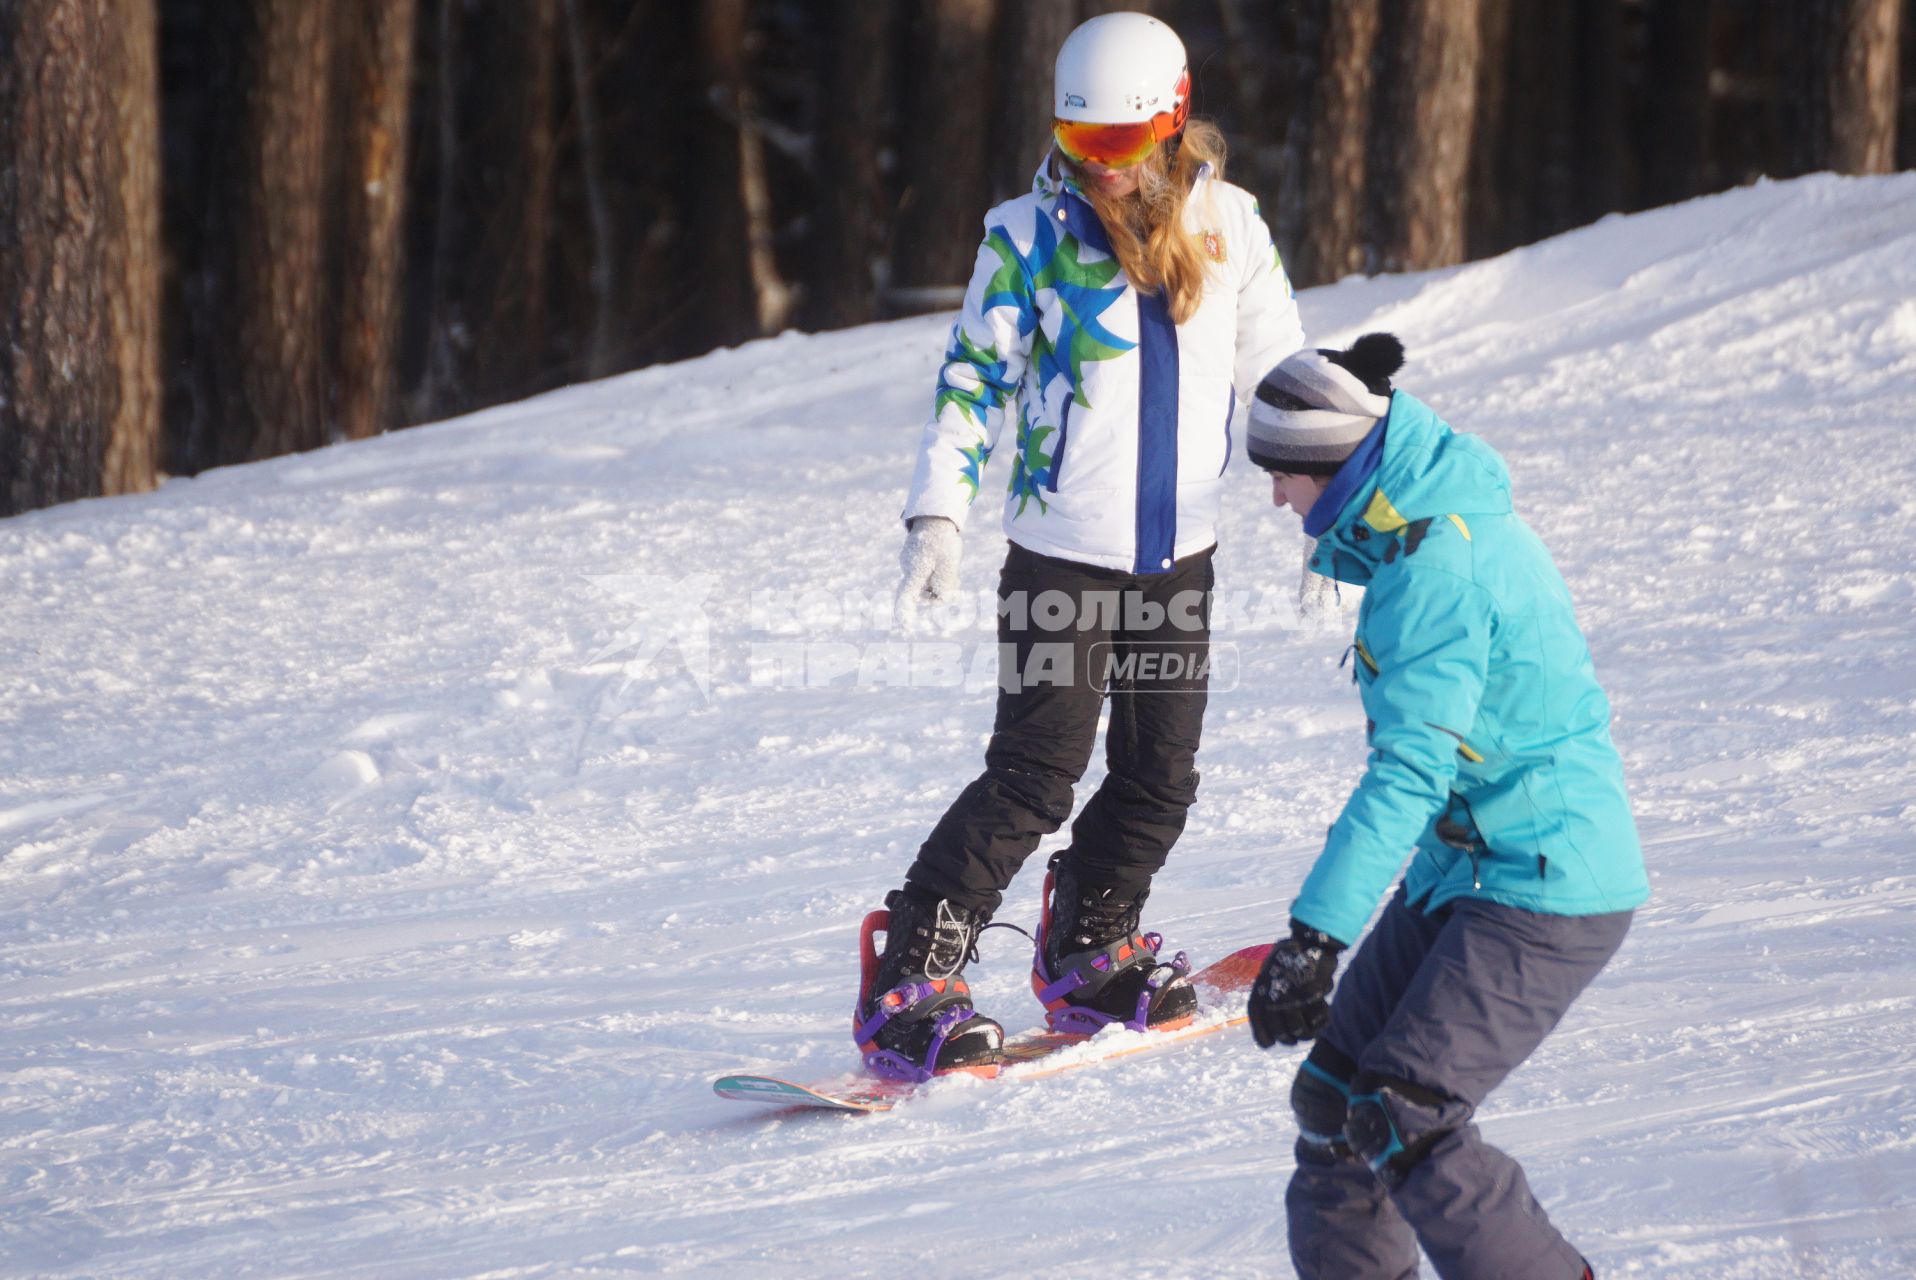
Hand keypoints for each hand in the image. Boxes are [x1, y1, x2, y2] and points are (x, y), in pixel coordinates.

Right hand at [894, 517, 961, 626]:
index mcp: (914, 572)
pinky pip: (925, 573)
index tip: (907, 626)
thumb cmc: (942, 541)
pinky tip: (946, 563)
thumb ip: (945, 585)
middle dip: (938, 593)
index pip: (905, 596)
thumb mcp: (949, 565)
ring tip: (952, 569)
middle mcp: (908, 569)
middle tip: (956, 590)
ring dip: (940, 582)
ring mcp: (909, 563)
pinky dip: (936, 573)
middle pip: (922, 592)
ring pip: (926, 582)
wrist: (935, 517)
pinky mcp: (914, 559)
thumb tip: (942, 599)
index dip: (904, 613)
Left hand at [1247, 922, 1343, 1047]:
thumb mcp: (1269, 975)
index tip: (1270, 1044)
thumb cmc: (1288, 960)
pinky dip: (1321, 1022)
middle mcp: (1274, 995)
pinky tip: (1322, 1016)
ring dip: (1306, 1034)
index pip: (1258, 1023)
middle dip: (1289, 1038)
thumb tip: (1266, 1034)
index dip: (1263, 1036)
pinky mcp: (1312, 993)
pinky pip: (1318, 1020)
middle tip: (1295, 1037)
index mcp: (1260, 990)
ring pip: (1300, 1031)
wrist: (1308, 941)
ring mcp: (1293, 995)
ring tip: (1310, 1031)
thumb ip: (1266, 999)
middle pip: (1281, 1033)